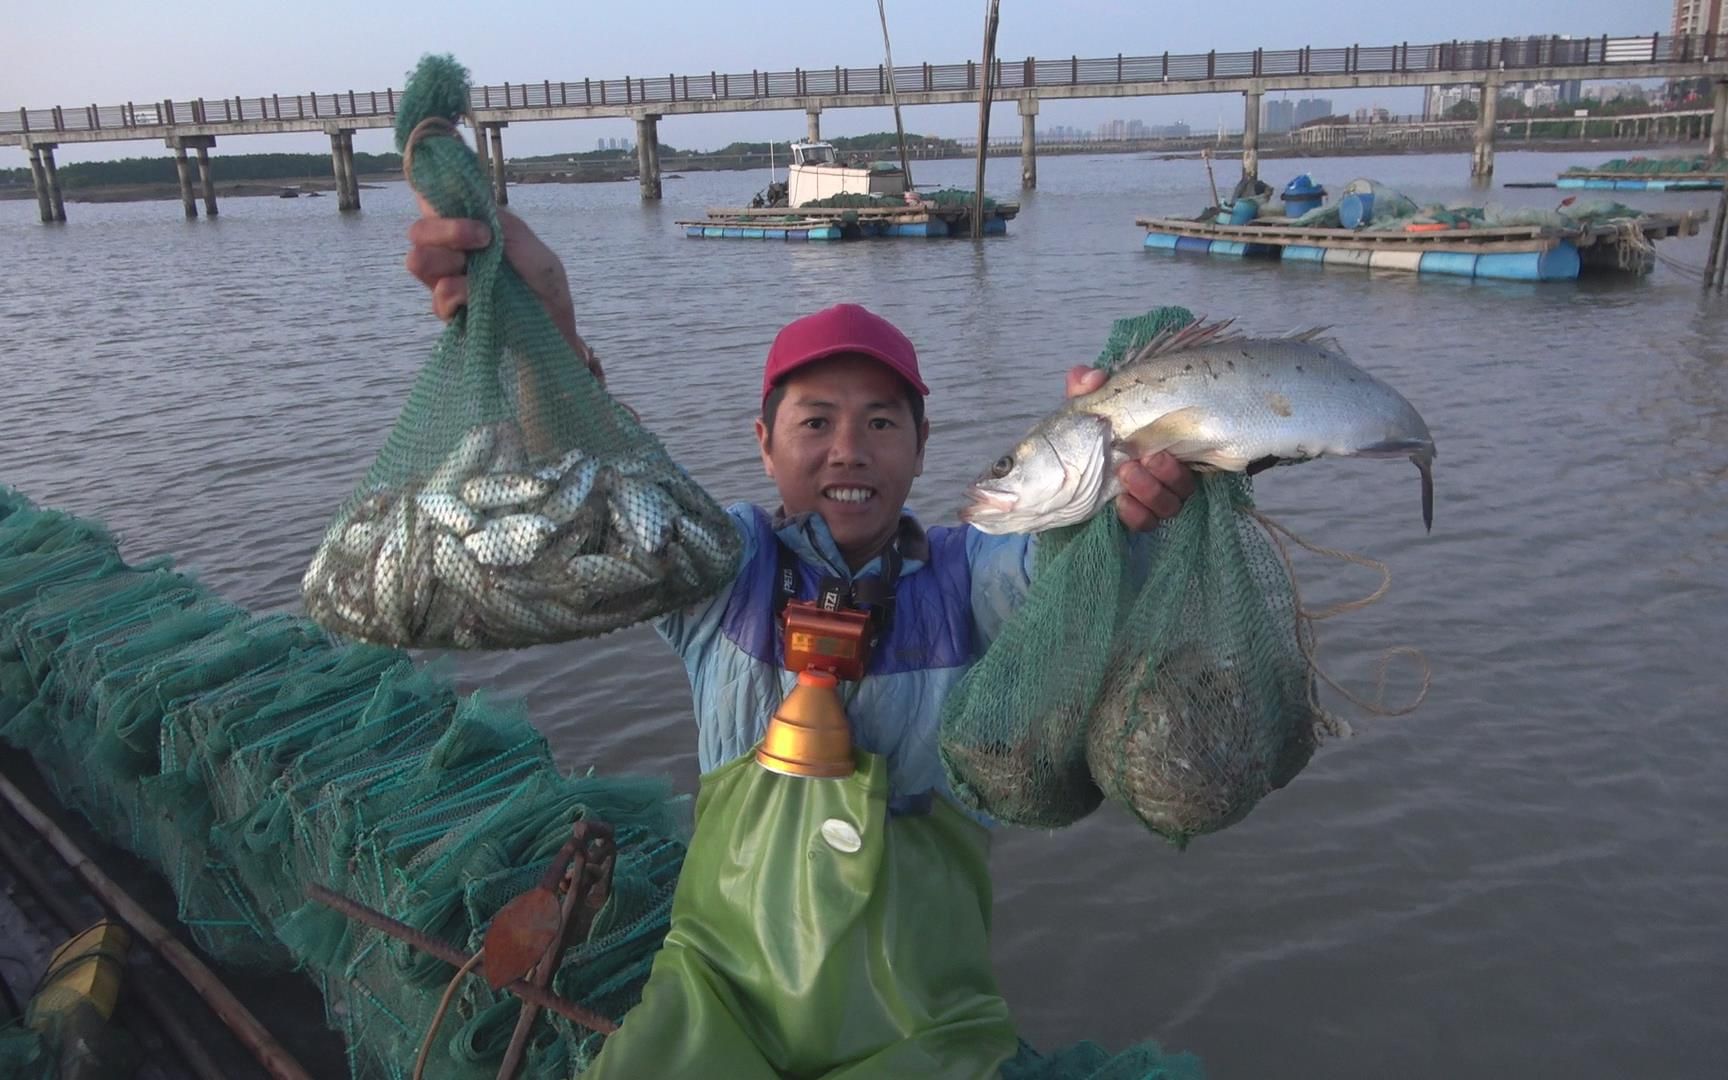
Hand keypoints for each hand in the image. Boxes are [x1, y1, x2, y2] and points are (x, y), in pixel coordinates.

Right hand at [405, 199, 602, 382]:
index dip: (433, 198)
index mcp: (468, 228)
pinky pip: (438, 299)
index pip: (432, 203)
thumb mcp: (529, 244)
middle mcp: (452, 251)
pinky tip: (475, 297)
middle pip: (419, 231)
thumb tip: (471, 204)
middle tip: (483, 239)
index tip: (466, 208)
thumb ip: (499, 222)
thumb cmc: (543, 280)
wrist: (554, 322)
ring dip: (445, 260)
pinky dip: (455, 294)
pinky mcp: (452, 311)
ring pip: (418, 261)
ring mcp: (448, 280)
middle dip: (446, 230)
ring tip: (476, 272)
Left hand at [1065, 366, 1197, 530]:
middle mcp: (1165, 472)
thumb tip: (1090, 376)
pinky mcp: (1136, 513)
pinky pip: (1147, 522)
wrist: (1062, 465)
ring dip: (1151, 491)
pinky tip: (1120, 503)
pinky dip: (1137, 515)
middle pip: (1184, 482)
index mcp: (1163, 442)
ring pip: (1171, 504)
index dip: (1180, 450)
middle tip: (1140, 458)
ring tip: (1126, 474)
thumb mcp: (1090, 405)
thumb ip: (1089, 388)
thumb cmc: (1089, 429)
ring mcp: (1153, 495)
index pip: (1189, 447)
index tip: (1161, 443)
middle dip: (1167, 472)